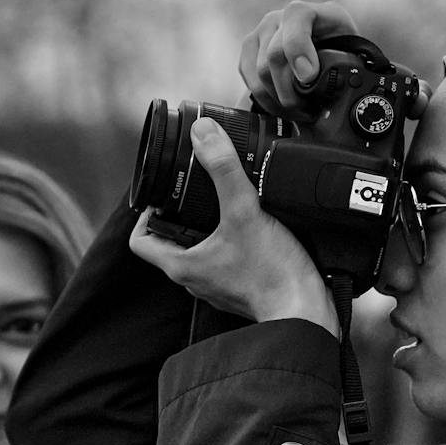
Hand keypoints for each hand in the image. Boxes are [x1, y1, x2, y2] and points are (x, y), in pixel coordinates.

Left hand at [129, 118, 339, 331]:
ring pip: (199, 251)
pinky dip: (231, 241)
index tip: (163, 194)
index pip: (140, 240)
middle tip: (196, 189)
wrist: (305, 310)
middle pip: (170, 242)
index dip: (145, 214)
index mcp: (182, 265)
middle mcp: (195, 279)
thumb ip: (224, 171)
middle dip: (179, 215)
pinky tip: (252, 226)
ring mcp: (218, 285)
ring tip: (225, 202)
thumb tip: (204, 134)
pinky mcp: (241, 287)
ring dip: (206, 227)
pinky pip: (225, 260)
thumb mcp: (245, 211)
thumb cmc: (272, 273)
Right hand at [237, 0, 428, 118]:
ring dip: (278, 99)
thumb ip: (404, 85)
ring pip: (257, 70)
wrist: (324, 57)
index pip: (297, 18)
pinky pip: (245, 76)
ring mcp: (263, 33)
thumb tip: (421, 100)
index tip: (308, 78)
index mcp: (318, 14)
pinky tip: (282, 110)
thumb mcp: (374, 67)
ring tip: (299, 115)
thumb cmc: (351, 62)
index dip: (299, 48)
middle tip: (309, 114)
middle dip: (291, 92)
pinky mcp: (248, 51)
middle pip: (273, 55)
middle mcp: (284, 17)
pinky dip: (262, 98)